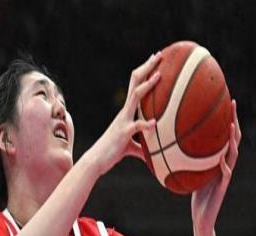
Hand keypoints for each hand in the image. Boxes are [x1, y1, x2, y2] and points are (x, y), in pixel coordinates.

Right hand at [91, 52, 161, 174]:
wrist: (96, 161)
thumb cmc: (112, 153)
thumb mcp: (130, 148)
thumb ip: (142, 148)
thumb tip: (155, 154)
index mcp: (126, 112)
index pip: (136, 86)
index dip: (145, 72)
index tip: (155, 59)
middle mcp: (124, 112)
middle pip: (135, 84)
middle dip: (147, 68)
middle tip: (159, 55)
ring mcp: (123, 121)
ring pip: (135, 98)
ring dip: (147, 86)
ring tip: (159, 76)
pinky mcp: (123, 133)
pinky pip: (136, 126)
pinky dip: (145, 124)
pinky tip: (154, 122)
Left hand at [191, 100, 240, 233]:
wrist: (202, 218)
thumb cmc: (195, 197)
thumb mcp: (189, 173)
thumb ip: (185, 159)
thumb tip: (167, 142)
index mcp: (218, 160)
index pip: (224, 135)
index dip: (225, 117)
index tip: (222, 99)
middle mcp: (225, 164)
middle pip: (233, 138)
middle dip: (234, 120)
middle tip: (232, 102)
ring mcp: (225, 176)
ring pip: (234, 154)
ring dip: (233, 140)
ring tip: (231, 126)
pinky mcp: (222, 188)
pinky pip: (225, 175)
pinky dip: (224, 166)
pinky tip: (222, 159)